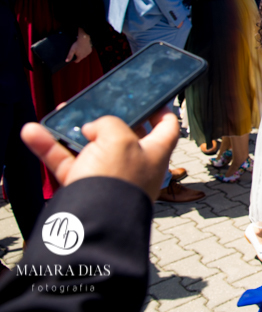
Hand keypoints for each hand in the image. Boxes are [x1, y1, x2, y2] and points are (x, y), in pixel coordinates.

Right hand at [20, 108, 179, 200]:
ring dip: (72, 130)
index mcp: (155, 153)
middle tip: (99, 105)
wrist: (92, 222)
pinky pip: (65, 162)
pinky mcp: (84, 187)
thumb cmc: (117, 179)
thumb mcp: (119, 138)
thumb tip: (91, 130)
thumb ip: (109, 124)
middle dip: (108, 120)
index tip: (153, 100)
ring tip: (62, 113)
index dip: (162, 112)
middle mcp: (134, 165)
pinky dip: (50, 147)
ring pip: (89, 147)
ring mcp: (108, 176)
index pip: (168, 128)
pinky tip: (33, 132)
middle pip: (124, 136)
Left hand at [66, 29, 91, 62]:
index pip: (77, 61)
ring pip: (84, 55)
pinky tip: (84, 48)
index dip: (74, 60)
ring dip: (82, 53)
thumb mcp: (72, 50)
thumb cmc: (77, 45)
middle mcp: (84, 56)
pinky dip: (85, 51)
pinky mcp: (90, 50)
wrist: (83, 40)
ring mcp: (88, 53)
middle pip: (80, 58)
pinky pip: (87, 52)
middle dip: (78, 56)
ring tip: (80, 49)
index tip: (73, 57)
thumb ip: (69, 56)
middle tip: (76, 51)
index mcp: (80, 57)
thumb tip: (66, 61)